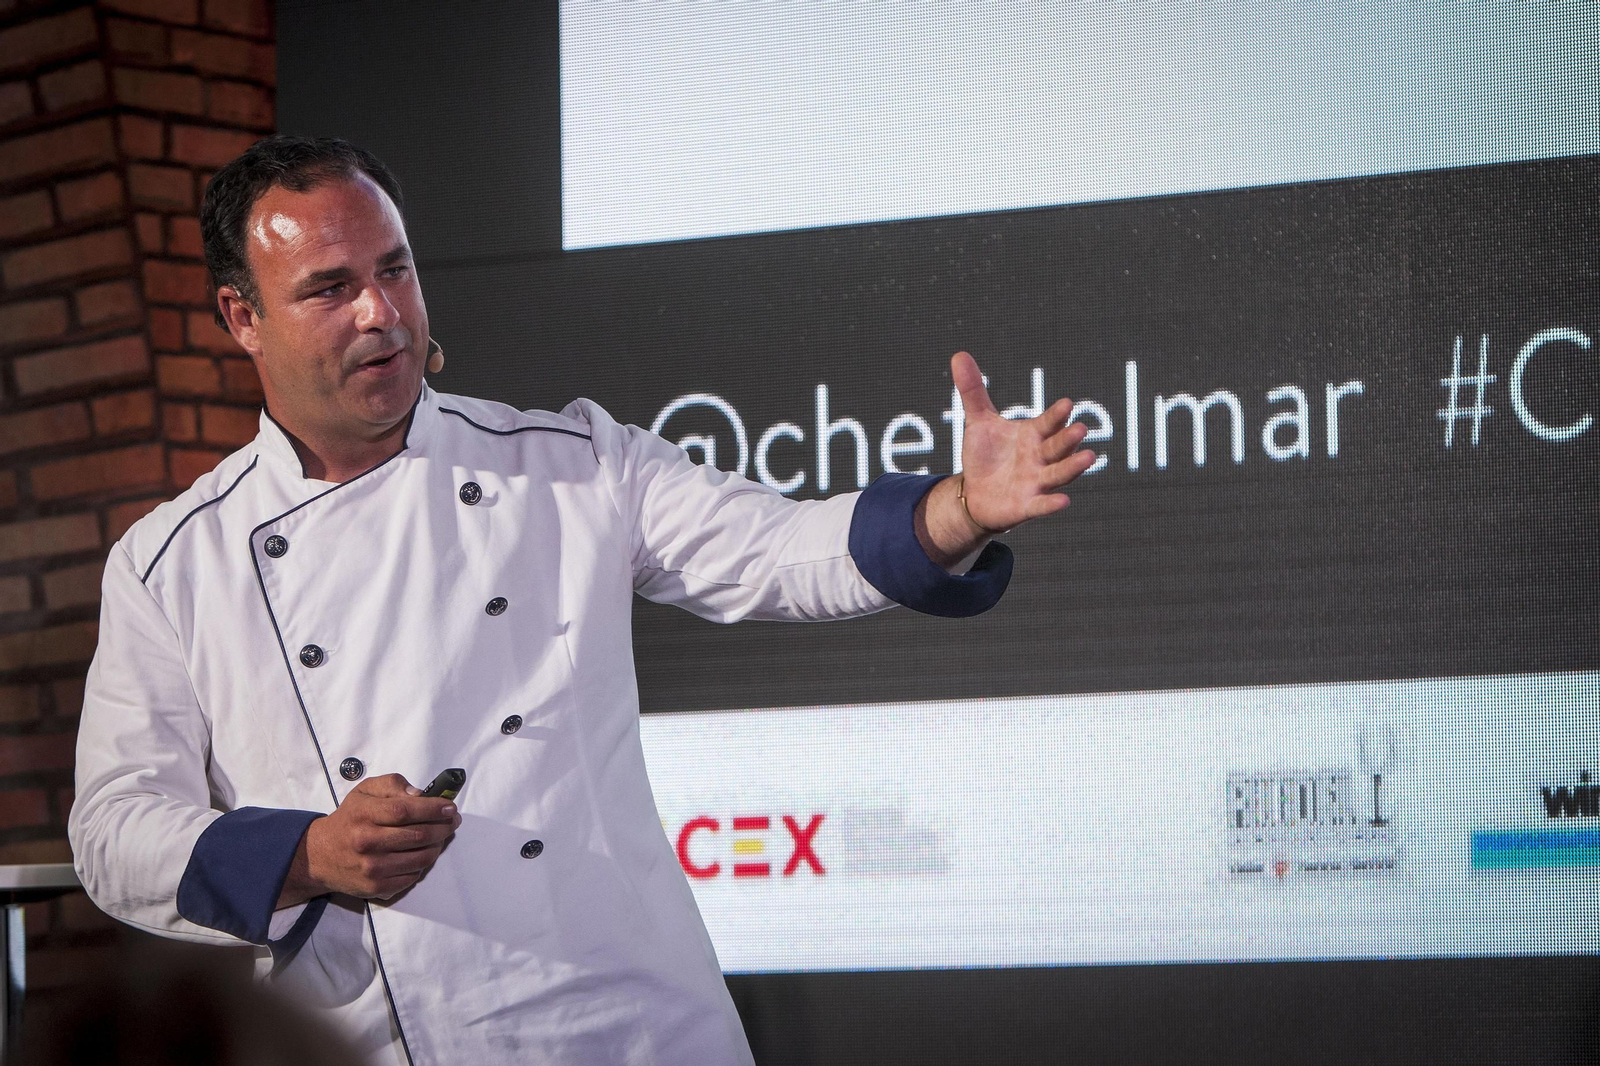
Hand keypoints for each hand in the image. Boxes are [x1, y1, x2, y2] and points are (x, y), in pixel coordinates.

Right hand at [277, 773, 459, 906]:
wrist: (320, 856)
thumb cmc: (349, 819)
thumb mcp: (364, 791)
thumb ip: (393, 785)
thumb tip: (420, 795)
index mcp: (364, 814)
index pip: (405, 810)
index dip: (433, 809)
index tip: (450, 807)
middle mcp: (367, 842)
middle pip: (418, 835)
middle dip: (443, 826)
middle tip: (453, 820)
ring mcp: (372, 868)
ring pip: (421, 858)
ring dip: (438, 845)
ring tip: (441, 836)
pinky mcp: (376, 887)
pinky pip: (413, 876)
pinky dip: (423, 864)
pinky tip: (422, 853)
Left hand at [914, 351, 1095, 566]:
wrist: (975, 494)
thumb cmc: (986, 455)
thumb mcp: (979, 422)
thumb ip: (974, 392)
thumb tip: (959, 355)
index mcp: (1033, 435)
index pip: (1048, 423)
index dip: (1055, 415)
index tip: (1066, 403)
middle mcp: (1040, 458)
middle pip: (1058, 446)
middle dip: (1068, 439)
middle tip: (1080, 428)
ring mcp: (1037, 482)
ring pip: (1059, 473)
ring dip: (1073, 467)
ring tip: (1089, 457)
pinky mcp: (1028, 506)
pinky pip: (1042, 505)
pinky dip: (1052, 504)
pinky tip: (1064, 502)